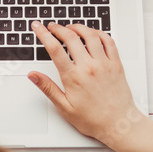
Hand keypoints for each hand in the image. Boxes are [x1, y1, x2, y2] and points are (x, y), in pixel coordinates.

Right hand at [28, 21, 144, 144]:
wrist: (119, 124)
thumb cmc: (94, 119)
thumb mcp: (65, 107)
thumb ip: (48, 88)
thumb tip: (33, 76)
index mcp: (74, 77)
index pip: (54, 48)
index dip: (43, 34)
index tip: (37, 27)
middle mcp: (89, 67)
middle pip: (70, 37)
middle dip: (58, 28)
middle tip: (52, 27)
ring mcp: (104, 64)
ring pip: (90, 35)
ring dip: (77, 27)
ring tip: (70, 27)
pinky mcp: (116, 64)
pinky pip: (108, 41)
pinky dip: (98, 33)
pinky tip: (92, 34)